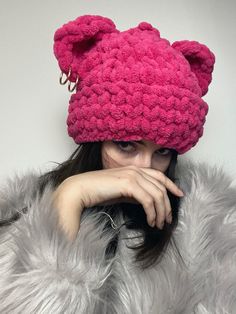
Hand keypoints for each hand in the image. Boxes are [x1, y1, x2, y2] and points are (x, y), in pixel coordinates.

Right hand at [52, 165, 183, 239]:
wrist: (81, 190)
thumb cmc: (98, 192)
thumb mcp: (121, 192)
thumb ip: (135, 192)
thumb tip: (147, 200)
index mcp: (134, 170)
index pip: (159, 175)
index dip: (171, 185)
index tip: (179, 194)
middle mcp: (135, 170)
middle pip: (161, 187)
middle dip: (167, 205)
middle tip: (167, 220)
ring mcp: (132, 175)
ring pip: (157, 194)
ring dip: (161, 212)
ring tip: (158, 224)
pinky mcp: (128, 184)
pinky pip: (148, 200)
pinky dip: (152, 212)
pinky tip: (150, 221)